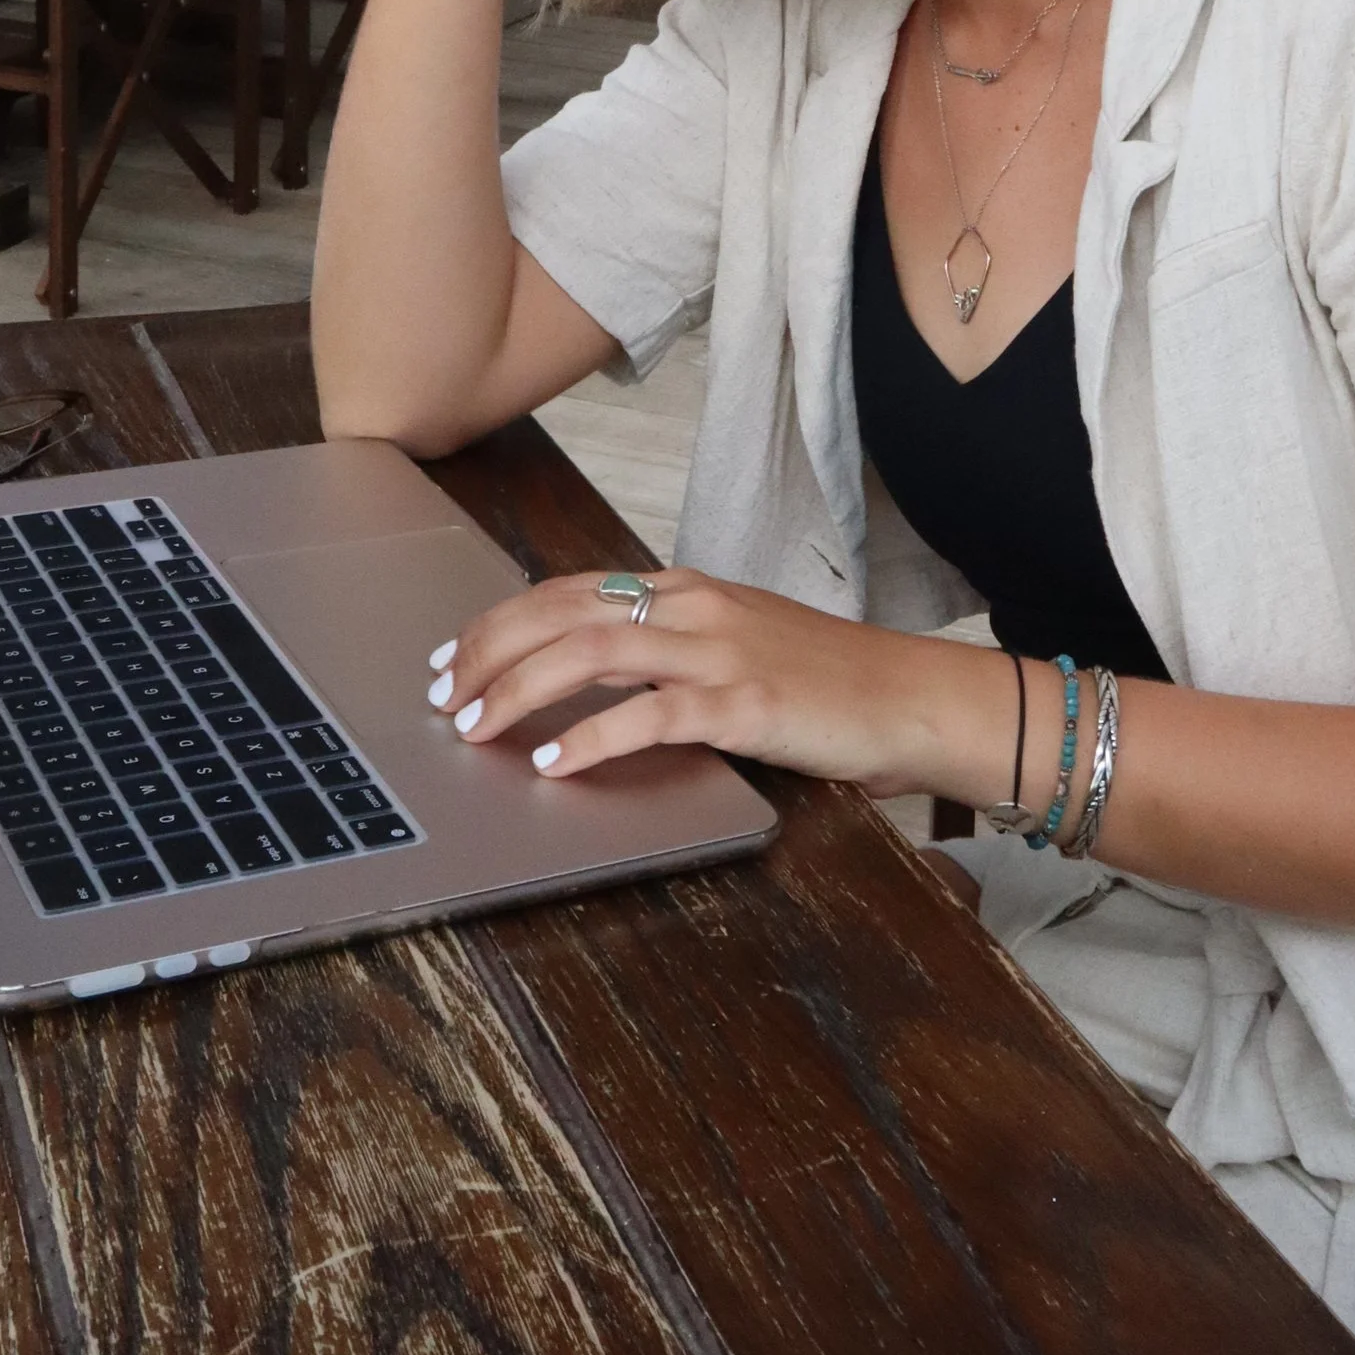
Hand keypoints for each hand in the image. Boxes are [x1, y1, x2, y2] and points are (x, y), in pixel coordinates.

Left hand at [424, 566, 1013, 801]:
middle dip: (490, 652)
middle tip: (443, 694)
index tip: (455, 655)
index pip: (570, 589)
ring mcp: (719, 651)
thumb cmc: (828, 680)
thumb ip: (673, 649)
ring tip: (476, 727)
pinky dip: (591, 739)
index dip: (502, 620)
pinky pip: (649, 717)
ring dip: (521, 691)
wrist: (911, 696)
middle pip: (563, 612)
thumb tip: (593, 679)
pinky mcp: (743, 704)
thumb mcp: (738, 644)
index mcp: (688, 588)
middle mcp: (694, 605)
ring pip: (592, 653)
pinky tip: (554, 766)